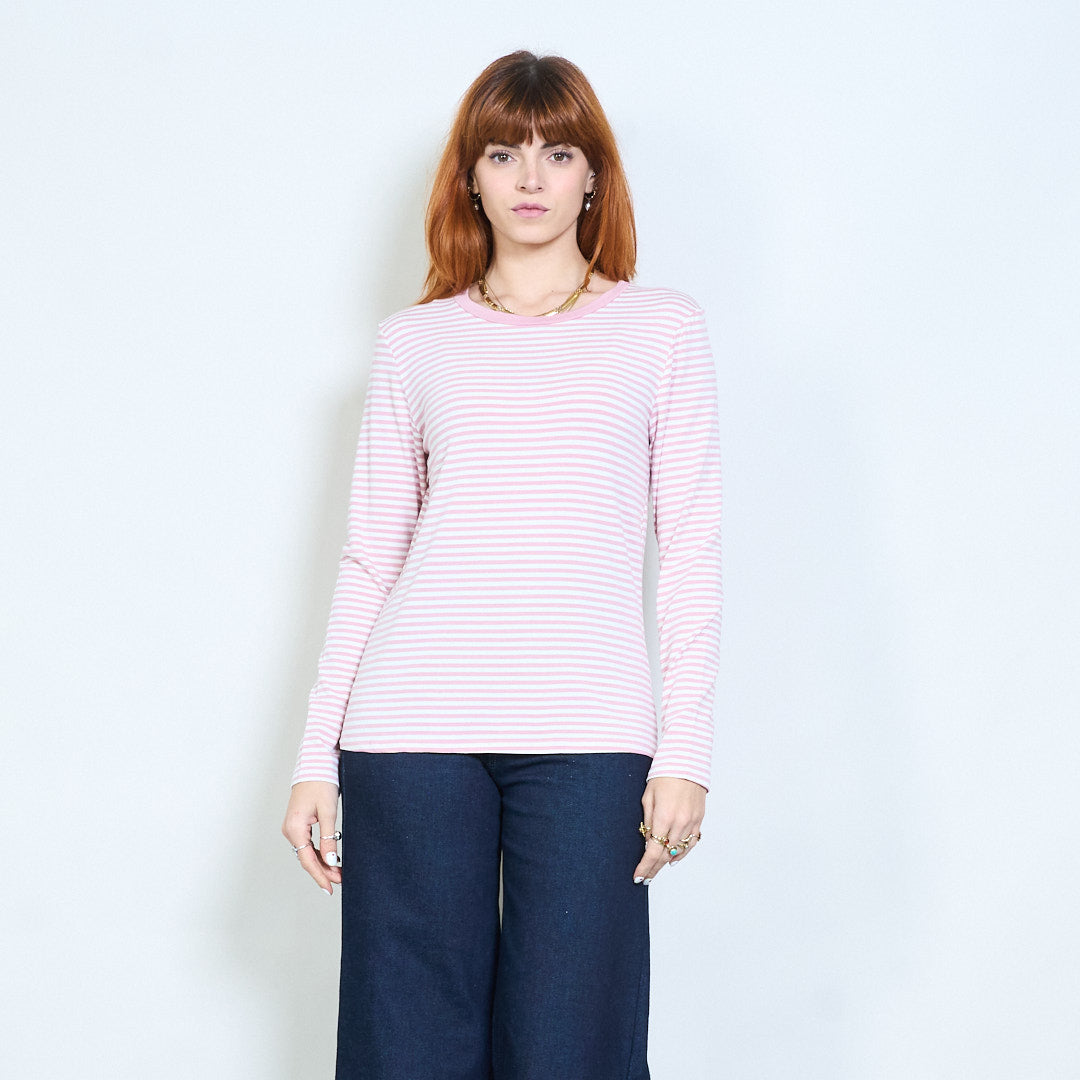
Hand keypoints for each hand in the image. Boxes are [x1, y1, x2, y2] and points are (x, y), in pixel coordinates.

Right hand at [282, 780, 341, 895]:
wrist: (315, 764)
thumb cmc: (321, 783)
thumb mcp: (329, 811)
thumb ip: (329, 837)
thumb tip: (331, 861)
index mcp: (295, 828)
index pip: (308, 860)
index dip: (320, 876)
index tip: (330, 888)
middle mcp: (290, 830)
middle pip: (306, 858)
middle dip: (323, 871)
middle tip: (341, 880)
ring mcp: (292, 828)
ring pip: (307, 852)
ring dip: (322, 862)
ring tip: (339, 872)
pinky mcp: (298, 824)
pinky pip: (307, 844)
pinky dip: (319, 852)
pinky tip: (331, 858)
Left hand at [633, 777, 705, 883]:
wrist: (686, 762)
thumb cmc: (663, 775)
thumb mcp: (648, 797)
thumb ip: (648, 821)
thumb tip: (648, 841)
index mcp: (664, 817)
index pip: (653, 850)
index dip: (645, 866)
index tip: (638, 876)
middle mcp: (680, 822)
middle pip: (666, 854)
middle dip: (654, 868)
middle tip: (645, 878)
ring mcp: (691, 822)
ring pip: (680, 851)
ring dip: (667, 862)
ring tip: (656, 870)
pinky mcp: (699, 819)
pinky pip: (691, 842)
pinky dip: (682, 852)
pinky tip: (674, 858)